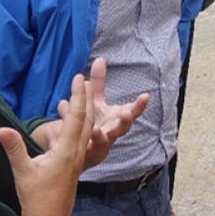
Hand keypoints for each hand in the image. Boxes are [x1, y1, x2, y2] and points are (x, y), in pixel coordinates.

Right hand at [0, 72, 93, 215]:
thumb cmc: (35, 198)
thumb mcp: (22, 171)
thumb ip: (14, 148)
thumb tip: (0, 128)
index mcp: (67, 150)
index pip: (76, 116)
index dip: (78, 95)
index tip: (80, 78)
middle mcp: (77, 152)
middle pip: (87, 119)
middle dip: (87, 97)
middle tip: (87, 78)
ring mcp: (78, 159)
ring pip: (87, 128)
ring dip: (87, 109)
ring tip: (86, 93)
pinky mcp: (76, 165)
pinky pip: (83, 138)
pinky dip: (83, 123)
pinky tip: (77, 121)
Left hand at [31, 58, 149, 170]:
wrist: (77, 150)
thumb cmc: (92, 123)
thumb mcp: (95, 101)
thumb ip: (98, 82)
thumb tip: (100, 59)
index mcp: (116, 119)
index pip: (132, 111)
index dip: (139, 105)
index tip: (146, 96)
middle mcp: (112, 132)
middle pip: (122, 128)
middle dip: (126, 120)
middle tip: (126, 113)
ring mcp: (101, 146)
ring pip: (104, 142)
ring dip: (102, 136)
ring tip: (97, 131)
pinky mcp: (86, 156)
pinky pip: (83, 149)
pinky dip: (75, 145)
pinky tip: (68, 139)